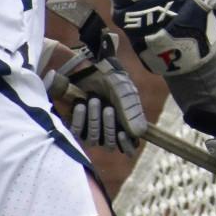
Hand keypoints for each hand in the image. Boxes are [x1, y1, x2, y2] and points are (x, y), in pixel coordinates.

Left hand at [39, 34, 147, 156]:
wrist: (85, 68)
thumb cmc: (110, 79)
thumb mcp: (123, 93)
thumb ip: (132, 112)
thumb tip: (139, 133)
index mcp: (125, 124)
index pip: (129, 146)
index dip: (126, 145)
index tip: (122, 134)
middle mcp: (108, 130)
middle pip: (109, 145)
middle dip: (108, 127)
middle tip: (107, 107)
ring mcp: (91, 129)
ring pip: (93, 139)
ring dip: (93, 120)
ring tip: (93, 100)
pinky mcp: (75, 125)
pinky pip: (76, 132)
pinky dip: (79, 119)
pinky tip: (80, 104)